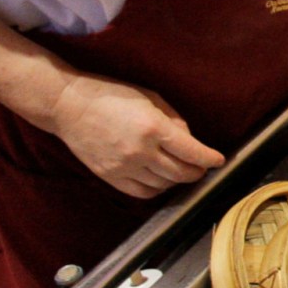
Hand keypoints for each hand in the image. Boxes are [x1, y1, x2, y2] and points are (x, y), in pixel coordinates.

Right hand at [48, 74, 224, 199]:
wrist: (69, 107)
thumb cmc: (112, 95)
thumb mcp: (150, 98)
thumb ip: (174, 120)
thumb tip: (190, 141)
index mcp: (153, 128)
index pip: (192, 151)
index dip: (209, 158)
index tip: (218, 160)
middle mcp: (141, 151)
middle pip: (180, 173)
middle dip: (197, 172)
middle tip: (202, 167)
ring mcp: (124, 167)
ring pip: (164, 185)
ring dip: (178, 180)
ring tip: (182, 171)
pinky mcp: (110, 177)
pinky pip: (142, 192)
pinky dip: (158, 190)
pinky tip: (162, 180)